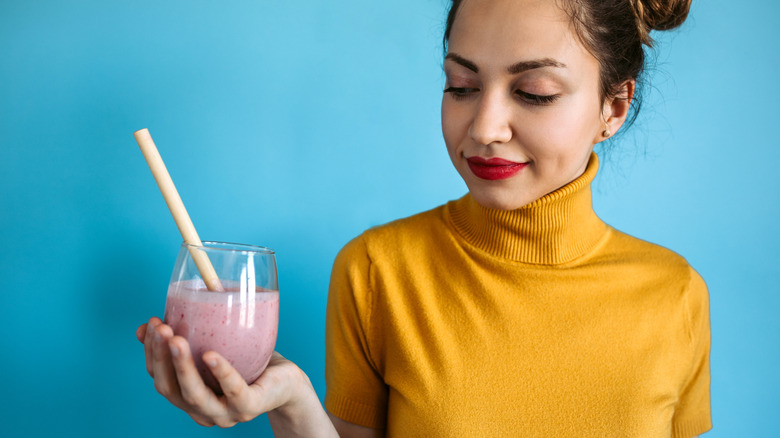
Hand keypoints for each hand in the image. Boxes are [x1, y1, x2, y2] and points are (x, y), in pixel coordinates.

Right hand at [136, 317, 306, 427]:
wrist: (286, 381)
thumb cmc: (249, 362)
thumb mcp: (215, 346)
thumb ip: (187, 338)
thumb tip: (149, 323)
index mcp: (189, 397)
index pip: (160, 378)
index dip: (150, 352)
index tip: (150, 324)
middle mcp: (202, 410)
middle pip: (170, 388)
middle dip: (160, 357)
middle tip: (161, 328)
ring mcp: (226, 413)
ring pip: (194, 394)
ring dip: (181, 365)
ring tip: (176, 338)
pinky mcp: (249, 407)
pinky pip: (233, 390)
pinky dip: (221, 372)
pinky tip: (211, 355)